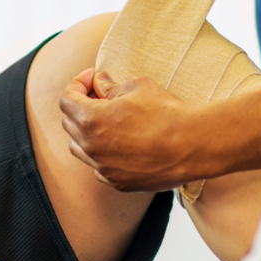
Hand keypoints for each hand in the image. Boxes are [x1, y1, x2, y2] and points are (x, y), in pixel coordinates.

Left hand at [59, 68, 213, 191]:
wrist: (193, 145)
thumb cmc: (166, 113)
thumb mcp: (137, 87)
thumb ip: (110, 86)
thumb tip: (99, 83)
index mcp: (92, 120)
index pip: (67, 100)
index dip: (78, 84)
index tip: (93, 78)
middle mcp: (92, 148)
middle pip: (70, 123)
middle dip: (81, 105)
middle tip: (101, 95)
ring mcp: (104, 168)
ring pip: (79, 148)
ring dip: (87, 131)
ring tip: (108, 120)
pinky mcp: (119, 182)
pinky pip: (98, 167)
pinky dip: (101, 154)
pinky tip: (119, 143)